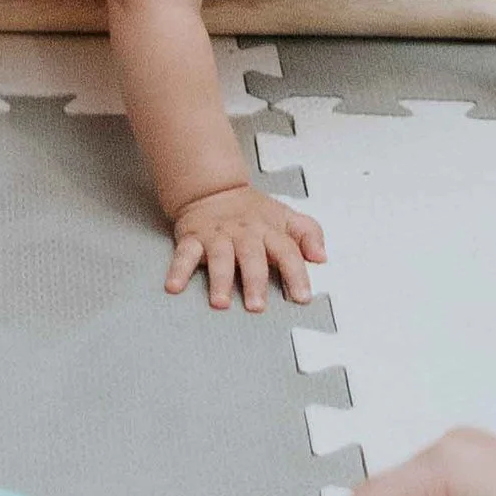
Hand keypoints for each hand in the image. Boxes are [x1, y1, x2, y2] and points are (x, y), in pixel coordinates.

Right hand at [165, 182, 326, 312]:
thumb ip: (309, 233)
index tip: (301, 297)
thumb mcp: (286, 217)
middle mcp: (244, 233)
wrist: (214, 189)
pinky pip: (184, 254)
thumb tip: (322, 257)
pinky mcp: (193, 237)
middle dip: (254, 281)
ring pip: (219, 257)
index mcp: (269, 230)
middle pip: (251, 256)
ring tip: (220, 302)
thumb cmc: (254, 212)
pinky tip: (174, 287)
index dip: (296, 274)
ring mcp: (218, 236)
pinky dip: (178, 270)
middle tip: (257, 306)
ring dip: (219, 279)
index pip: (287, 251)